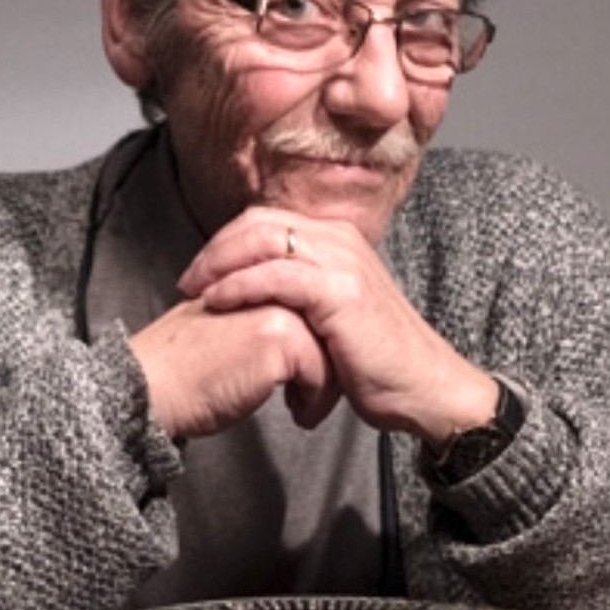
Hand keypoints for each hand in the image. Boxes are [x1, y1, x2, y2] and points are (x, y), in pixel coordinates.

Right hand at [129, 297, 339, 439]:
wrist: (151, 386)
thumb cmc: (182, 367)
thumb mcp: (229, 324)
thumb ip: (263, 316)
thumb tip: (308, 336)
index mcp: (258, 272)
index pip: (316, 305)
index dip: (321, 345)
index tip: (309, 379)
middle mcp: (272, 280)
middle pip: (330, 324)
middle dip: (329, 366)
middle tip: (313, 396)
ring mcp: (278, 304)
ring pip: (332, 349)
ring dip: (326, 387)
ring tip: (302, 407)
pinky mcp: (280, 335)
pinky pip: (322, 372)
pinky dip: (315, 401)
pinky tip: (297, 415)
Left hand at [178, 206, 498, 444]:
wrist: (422, 388)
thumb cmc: (375, 361)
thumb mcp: (333, 314)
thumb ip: (302, 293)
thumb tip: (257, 292)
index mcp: (338, 240)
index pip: (267, 221)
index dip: (226, 242)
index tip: (198, 274)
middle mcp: (341, 240)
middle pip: (259, 222)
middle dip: (215, 249)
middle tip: (187, 280)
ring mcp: (344, 262)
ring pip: (264, 239)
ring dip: (220, 263)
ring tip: (194, 290)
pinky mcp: (341, 292)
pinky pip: (277, 275)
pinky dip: (240, 284)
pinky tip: (217, 302)